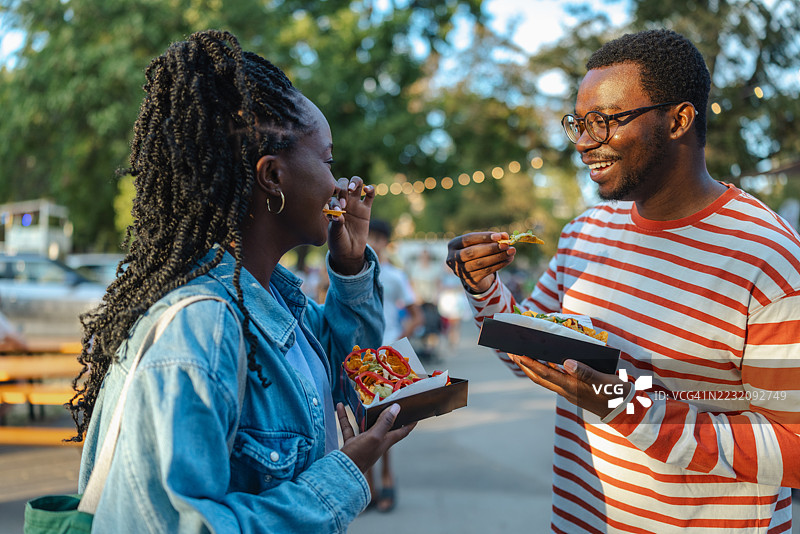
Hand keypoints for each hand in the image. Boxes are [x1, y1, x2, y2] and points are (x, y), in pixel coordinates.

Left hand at [328, 177, 374, 274]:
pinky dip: (370, 188)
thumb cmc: (338, 241)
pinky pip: (370, 194)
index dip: (333, 198)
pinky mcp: (366, 208)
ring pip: (355, 184)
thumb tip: (338, 215)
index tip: (336, 210)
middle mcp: (342, 201)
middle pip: (343, 183)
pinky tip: (367, 189)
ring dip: (354, 183)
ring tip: (352, 189)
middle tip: (343, 203)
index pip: (331, 193)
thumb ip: (336, 223)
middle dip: (342, 188)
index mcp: (331, 204)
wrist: (349, 251)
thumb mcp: (334, 234)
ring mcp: (355, 203)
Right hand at [337, 402, 414, 472]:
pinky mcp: (351, 443)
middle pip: (385, 425)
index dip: (410, 424)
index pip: (403, 431)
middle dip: (387, 414)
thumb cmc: (361, 456)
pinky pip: (348, 427)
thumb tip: (396, 407)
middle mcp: (377, 441)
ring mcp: (363, 442)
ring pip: (365, 424)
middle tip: (389, 401)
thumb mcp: (375, 437)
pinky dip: (344, 417)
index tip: (416, 414)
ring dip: (363, 413)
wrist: (342, 472)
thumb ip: (385, 422)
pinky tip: (340, 406)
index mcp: (386, 441)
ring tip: (363, 400)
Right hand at [446, 232, 515, 293]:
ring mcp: (460, 271)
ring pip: (480, 263)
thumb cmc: (477, 252)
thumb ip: (491, 238)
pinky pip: (486, 271)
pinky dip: (499, 264)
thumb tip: (505, 235)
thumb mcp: (480, 243)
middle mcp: (453, 259)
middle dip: (491, 248)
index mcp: (453, 245)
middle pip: (472, 252)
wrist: (472, 272)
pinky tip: (508, 259)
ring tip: (511, 251)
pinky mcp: (470, 280)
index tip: (499, 236)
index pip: (468, 239)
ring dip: (498, 257)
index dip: (484, 237)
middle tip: (506, 244)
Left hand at [509, 356, 630, 418]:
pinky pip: (554, 378)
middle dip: (523, 364)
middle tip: (510, 351)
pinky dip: (545, 368)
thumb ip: (586, 372)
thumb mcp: (605, 381)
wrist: (627, 412)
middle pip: (539, 378)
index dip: (530, 364)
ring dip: (532, 366)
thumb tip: (567, 362)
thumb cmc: (617, 394)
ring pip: (545, 378)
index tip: (517, 353)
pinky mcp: (574, 390)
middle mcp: (566, 391)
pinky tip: (544, 359)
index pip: (545, 374)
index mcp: (572, 388)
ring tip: (521, 352)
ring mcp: (569, 392)